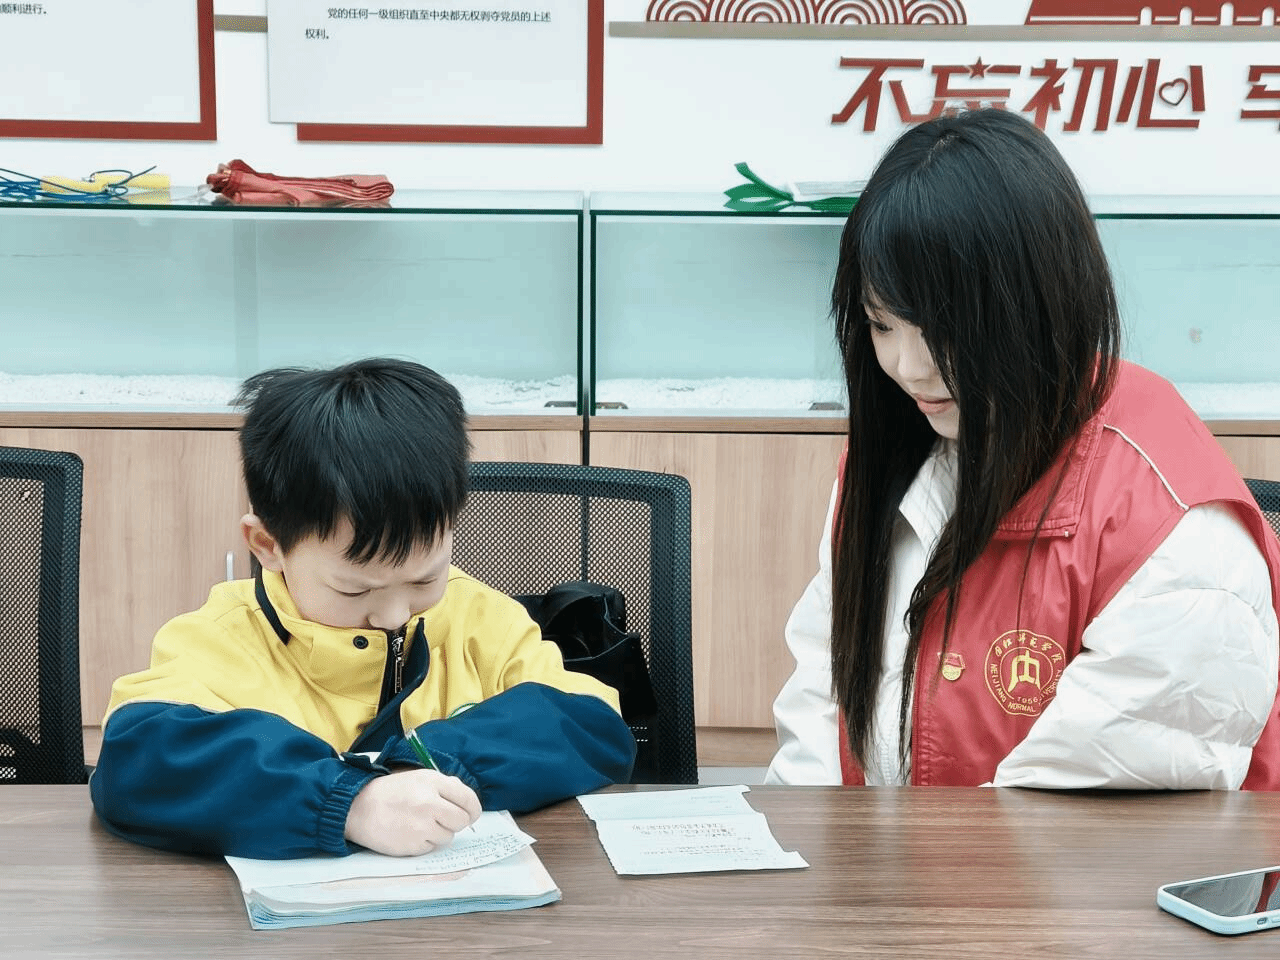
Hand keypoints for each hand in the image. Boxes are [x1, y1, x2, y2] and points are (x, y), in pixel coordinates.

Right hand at [344, 769, 481, 856]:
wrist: (358, 808)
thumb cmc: (391, 792)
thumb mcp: (419, 778)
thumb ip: (445, 786)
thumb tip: (466, 801)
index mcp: (433, 782)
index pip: (468, 799)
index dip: (473, 809)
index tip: (471, 814)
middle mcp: (430, 804)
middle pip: (462, 820)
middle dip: (456, 821)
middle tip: (443, 819)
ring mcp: (421, 826)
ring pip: (448, 836)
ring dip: (439, 833)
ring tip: (420, 824)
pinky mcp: (413, 845)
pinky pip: (432, 847)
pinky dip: (425, 843)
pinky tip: (411, 833)